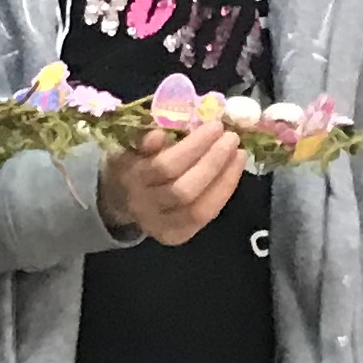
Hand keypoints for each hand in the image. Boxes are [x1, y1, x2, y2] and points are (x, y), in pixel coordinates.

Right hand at [98, 116, 244, 247]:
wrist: (123, 199)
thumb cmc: (135, 163)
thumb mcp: (133, 146)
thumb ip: (145, 140)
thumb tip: (160, 134)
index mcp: (131, 179)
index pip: (165, 167)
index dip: (194, 147)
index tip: (215, 126)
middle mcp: (144, 207)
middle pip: (183, 191)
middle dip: (213, 163)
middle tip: (231, 138)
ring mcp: (160, 226)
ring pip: (198, 209)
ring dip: (224, 179)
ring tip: (239, 154)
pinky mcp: (177, 235)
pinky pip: (206, 216)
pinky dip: (224, 192)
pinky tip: (234, 171)